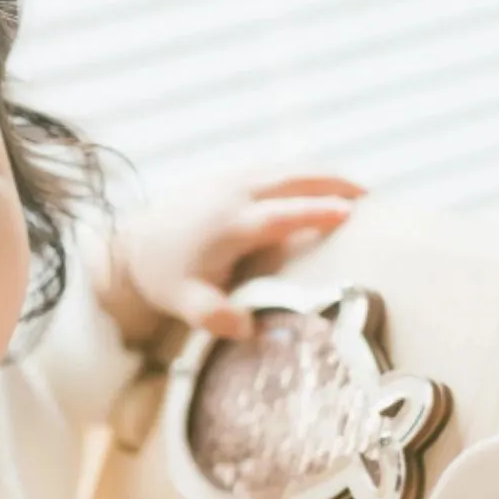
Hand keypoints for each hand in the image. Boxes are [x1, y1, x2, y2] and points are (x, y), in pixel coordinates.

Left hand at [93, 171, 366, 348]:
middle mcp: (232, 194)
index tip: (348, 213)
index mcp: (229, 224)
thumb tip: (250, 330)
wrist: (132, 245)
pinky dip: (300, 174)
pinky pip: (272, 169)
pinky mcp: (226, 175)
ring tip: (353, 188)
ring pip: (284, 168)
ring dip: (319, 175)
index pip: (281, 215)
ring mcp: (229, 179)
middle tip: (367, 194)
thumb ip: (217, 319)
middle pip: (291, 179)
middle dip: (331, 182)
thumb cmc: (164, 277)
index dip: (315, 212)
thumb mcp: (186, 305)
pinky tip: (317, 185)